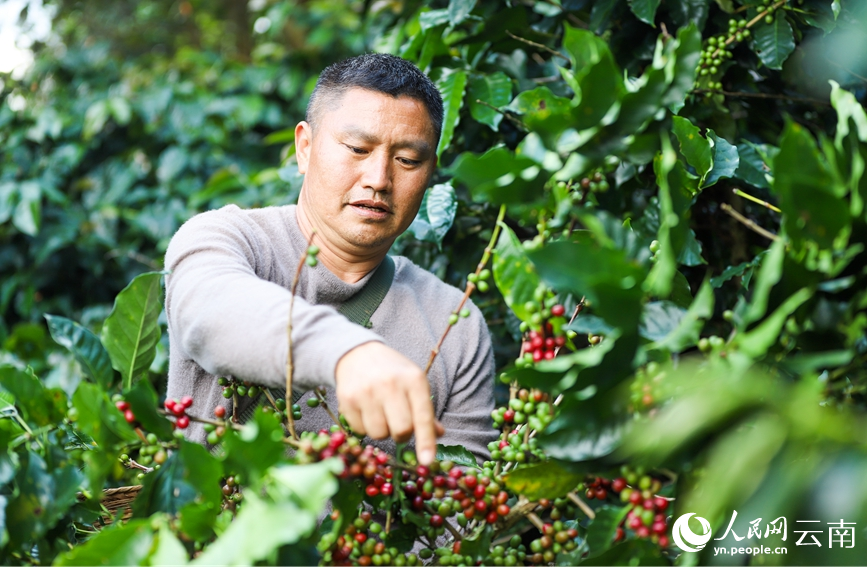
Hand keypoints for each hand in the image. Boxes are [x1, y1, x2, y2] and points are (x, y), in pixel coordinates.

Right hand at [335, 341, 443, 463]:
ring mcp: (367, 392)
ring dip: (382, 431)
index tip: (426, 461)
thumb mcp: (413, 383)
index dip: (426, 442)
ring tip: (380, 413)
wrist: (358, 353)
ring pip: (380, 434)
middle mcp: (390, 384)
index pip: (423, 417)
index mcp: (413, 379)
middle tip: (398, 423)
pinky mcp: (347, 400)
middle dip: (402, 434)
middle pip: (401, 430)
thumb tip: (438, 434)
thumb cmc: (392, 372)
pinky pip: (360, 430)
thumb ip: (424, 410)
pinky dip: (365, 427)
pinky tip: (365, 410)